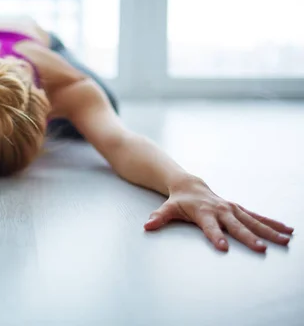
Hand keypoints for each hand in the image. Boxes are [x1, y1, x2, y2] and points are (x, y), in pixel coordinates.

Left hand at [143, 178, 293, 252]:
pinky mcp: (238, 209)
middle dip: (248, 237)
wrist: (188, 184)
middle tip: (261, 249)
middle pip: (236, 226)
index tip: (224, 247)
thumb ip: (159, 217)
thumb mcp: (167, 208)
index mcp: (203, 212)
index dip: (216, 236)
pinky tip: (286, 231)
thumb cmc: (178, 200)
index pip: (210, 227)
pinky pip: (257, 217)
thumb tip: (147, 225)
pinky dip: (272, 223)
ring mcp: (232, 209)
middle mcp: (220, 210)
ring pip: (253, 221)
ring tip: (286, 240)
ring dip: (269, 231)